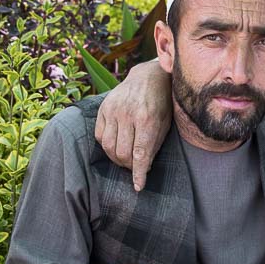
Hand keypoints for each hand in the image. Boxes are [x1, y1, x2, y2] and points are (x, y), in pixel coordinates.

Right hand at [95, 61, 172, 190]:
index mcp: (147, 118)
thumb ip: (153, 146)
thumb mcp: (165, 124)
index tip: (137, 187)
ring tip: (126, 158)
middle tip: (135, 167)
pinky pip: (99, 135)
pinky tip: (117, 144)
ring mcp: (113, 110)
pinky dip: (107, 145)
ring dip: (116, 158)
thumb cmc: (161, 103)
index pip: (139, 153)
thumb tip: (142, 169)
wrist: (149, 76)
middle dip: (128, 166)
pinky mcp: (103, 108)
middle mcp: (127, 114)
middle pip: (122, 153)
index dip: (137, 173)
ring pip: (108, 147)